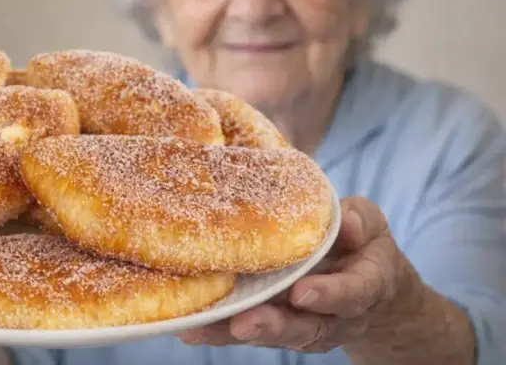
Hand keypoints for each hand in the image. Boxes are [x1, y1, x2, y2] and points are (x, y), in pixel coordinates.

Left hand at [176, 196, 424, 351]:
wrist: (365, 278)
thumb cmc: (360, 240)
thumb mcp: (366, 223)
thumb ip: (359, 221)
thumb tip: (345, 222)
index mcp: (366, 284)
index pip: (353, 293)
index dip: (329, 295)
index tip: (301, 293)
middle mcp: (336, 316)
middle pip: (308, 328)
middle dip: (274, 327)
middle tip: (243, 324)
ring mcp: (305, 325)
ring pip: (275, 335)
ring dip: (236, 334)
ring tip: (201, 329)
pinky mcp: (276, 324)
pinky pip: (250, 331)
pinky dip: (220, 332)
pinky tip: (190, 327)